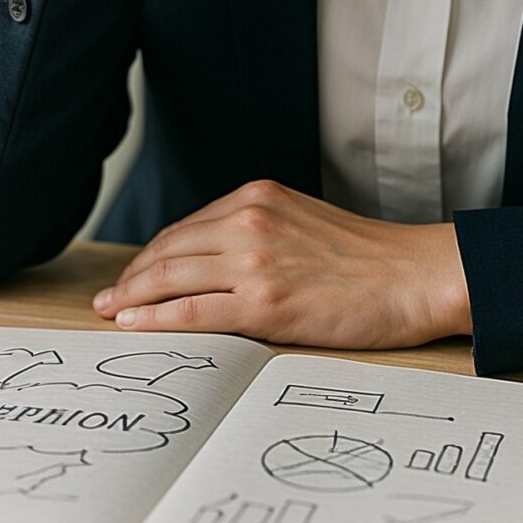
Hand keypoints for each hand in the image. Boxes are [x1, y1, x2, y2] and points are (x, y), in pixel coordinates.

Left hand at [88, 179, 469, 350]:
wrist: (415, 276)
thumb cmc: (369, 259)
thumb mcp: (303, 222)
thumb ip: (258, 232)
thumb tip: (213, 260)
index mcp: (258, 198)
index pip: (185, 228)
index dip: (151, 255)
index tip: (131, 275)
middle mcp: (250, 221)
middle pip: (168, 250)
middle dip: (131, 277)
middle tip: (107, 298)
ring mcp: (255, 262)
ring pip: (170, 278)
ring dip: (133, 297)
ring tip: (112, 313)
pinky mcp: (265, 304)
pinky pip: (192, 312)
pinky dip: (155, 319)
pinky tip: (134, 324)